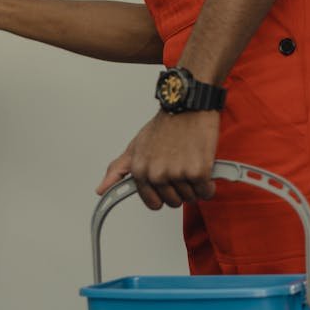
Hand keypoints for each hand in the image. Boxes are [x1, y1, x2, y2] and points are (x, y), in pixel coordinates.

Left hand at [96, 109, 219, 209]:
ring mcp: (177, 174)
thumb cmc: (164, 126)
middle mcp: (157, 174)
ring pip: (191, 198)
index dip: (163, 194)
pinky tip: (203, 164)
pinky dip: (208, 183)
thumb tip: (101, 190)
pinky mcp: (198, 172)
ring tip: (189, 160)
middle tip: (180, 165)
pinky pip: (206, 192)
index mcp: (140, 171)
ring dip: (194, 184)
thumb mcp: (135, 147)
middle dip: (180, 188)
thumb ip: (118, 170)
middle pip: (174, 202)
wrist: (186, 106)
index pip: (153, 203)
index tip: (167, 183)